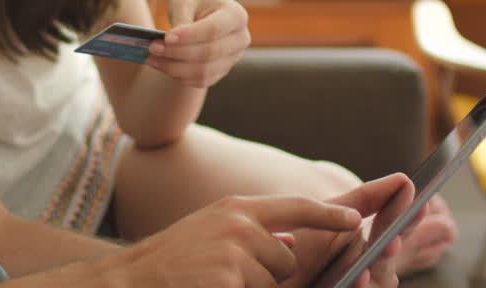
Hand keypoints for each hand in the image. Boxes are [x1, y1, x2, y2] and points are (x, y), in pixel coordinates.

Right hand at [90, 194, 364, 287]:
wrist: (128, 280)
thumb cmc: (171, 261)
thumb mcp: (211, 234)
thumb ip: (252, 235)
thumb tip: (294, 243)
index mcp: (236, 209)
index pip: (295, 206)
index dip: (328, 215)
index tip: (357, 220)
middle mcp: (239, 224)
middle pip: (289, 260)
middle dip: (271, 276)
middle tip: (226, 275)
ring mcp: (235, 253)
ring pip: (274, 283)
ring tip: (212, 282)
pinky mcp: (229, 280)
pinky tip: (208, 287)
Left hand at [147, 0, 249, 87]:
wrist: (202, 16)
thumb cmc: (194, 4)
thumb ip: (182, 15)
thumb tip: (173, 39)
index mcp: (236, 16)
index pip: (213, 30)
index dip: (189, 35)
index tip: (166, 37)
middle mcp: (240, 39)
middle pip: (209, 53)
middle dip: (177, 53)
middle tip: (153, 48)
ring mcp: (233, 59)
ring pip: (204, 71)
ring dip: (175, 68)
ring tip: (152, 59)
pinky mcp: (222, 72)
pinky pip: (201, 81)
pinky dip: (179, 76)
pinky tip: (163, 66)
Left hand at [305, 173, 414, 287]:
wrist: (272, 265)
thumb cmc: (304, 240)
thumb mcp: (332, 213)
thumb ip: (367, 198)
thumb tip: (403, 179)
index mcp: (373, 246)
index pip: (400, 231)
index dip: (411, 218)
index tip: (420, 202)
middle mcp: (370, 270)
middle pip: (389, 262)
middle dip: (391, 249)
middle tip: (394, 239)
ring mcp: (358, 287)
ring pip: (378, 284)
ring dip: (374, 274)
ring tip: (369, 262)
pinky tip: (356, 279)